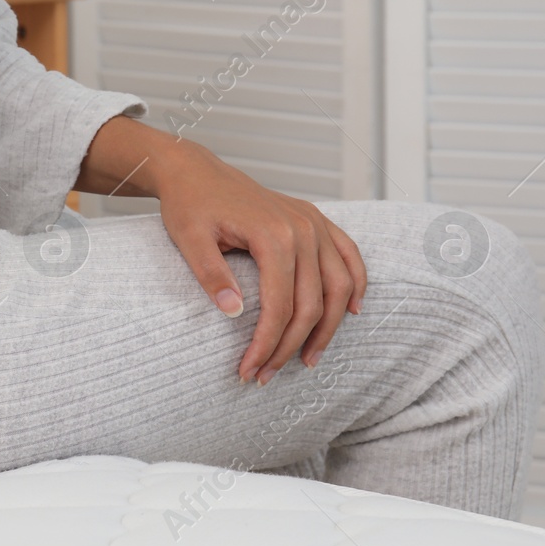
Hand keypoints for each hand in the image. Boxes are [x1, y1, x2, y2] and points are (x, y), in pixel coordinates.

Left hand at [152, 141, 366, 382]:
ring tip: (308, 359)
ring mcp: (314, 222)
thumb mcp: (189, 239)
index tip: (249, 371)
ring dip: (329, 327)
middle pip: (312, 303)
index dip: (267, 344)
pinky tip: (351, 312)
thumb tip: (233, 313)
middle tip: (268, 375)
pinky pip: (349, 255)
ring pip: (339, 286)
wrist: (195, 170)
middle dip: (291, 346)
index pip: (280, 305)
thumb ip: (210, 275)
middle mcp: (303, 228)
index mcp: (273, 234)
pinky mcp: (315, 219)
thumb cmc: (189, 203)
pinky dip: (356, 284)